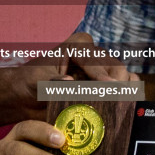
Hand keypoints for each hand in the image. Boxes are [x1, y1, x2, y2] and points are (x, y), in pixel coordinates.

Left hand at [0, 32, 131, 127]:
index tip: (108, 86)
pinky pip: (124, 86)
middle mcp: (94, 55)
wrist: (27, 96)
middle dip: (117, 84)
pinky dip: (127, 96)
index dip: (101, 73)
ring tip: (123, 105)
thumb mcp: (38, 81)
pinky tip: (125, 107)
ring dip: (125, 91)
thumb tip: (70, 81)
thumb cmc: (31, 84)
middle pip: (115, 66)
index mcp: (78, 47)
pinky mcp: (106, 86)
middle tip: (118, 101)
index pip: (94, 59)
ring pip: (124, 77)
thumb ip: (53, 81)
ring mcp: (102, 70)